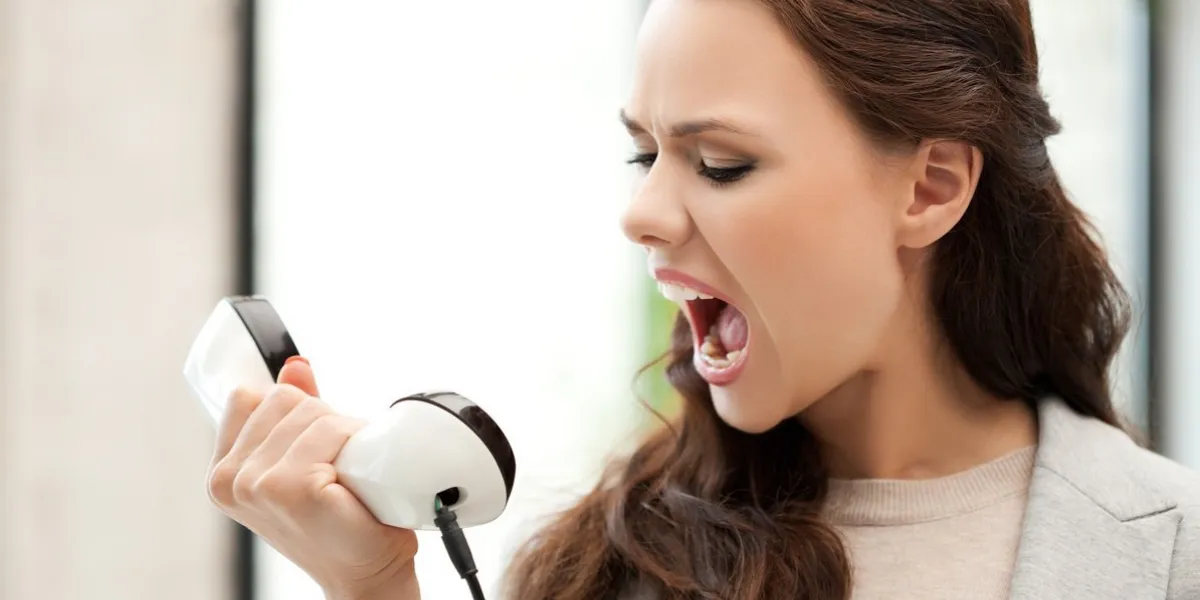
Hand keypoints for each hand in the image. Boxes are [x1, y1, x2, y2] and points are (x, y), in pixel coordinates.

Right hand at [206, 357, 420, 599]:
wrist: (365, 573)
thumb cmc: (338, 519)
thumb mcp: (305, 458)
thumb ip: (295, 412)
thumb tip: (296, 366)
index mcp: (223, 472)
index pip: (248, 396)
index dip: (291, 409)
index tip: (310, 441)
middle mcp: (229, 479)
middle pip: (282, 397)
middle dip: (321, 419)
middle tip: (336, 462)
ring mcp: (255, 484)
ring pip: (310, 411)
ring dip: (343, 432)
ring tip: (348, 472)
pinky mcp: (289, 487)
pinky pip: (331, 431)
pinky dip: (353, 443)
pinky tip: (354, 479)